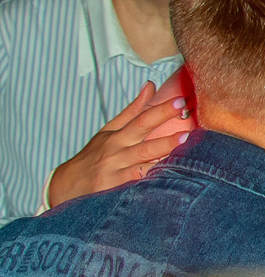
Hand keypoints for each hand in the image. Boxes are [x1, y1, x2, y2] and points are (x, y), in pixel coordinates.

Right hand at [45, 76, 192, 206]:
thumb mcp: (109, 132)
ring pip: (142, 165)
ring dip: (162, 155)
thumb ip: (133, 111)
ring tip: (183, 146)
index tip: (179, 101)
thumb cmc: (94, 156)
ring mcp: (116, 172)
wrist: (66, 186)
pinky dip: (150, 182)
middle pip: (144, 141)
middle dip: (165, 134)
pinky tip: (169, 180)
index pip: (141, 120)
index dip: (160, 110)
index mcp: (118, 137)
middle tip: (186, 125)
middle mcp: (117, 153)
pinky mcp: (115, 190)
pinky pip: (136, 185)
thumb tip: (151, 86)